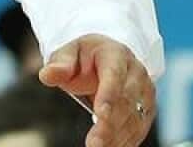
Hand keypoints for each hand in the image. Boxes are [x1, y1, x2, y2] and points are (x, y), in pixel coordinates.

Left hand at [39, 34, 155, 146]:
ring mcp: (144, 92)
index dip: (109, 95)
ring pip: (135, 118)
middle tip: (94, 143)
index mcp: (116, 54)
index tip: (100, 114)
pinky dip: (125, 140)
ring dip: (117, 136)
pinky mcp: (146, 109)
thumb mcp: (67, 54)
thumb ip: (59, 65)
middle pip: (125, 101)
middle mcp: (136, 73)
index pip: (114, 75)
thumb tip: (46, 74)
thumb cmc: (83, 58)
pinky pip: (138, 128)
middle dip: (110, 124)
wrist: (105, 59)